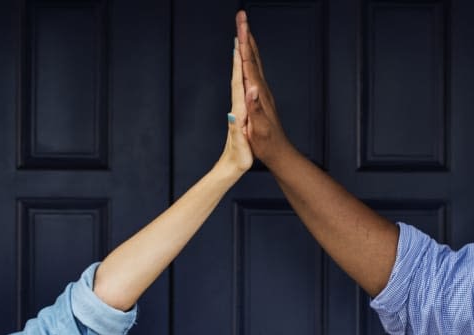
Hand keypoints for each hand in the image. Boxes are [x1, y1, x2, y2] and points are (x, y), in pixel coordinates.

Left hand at [221, 38, 252, 173]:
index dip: (238, 63)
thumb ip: (236, 128)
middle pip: (237, 73)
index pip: (238, 82)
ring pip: (239, 76)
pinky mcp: (241, 111)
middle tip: (240, 28)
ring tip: (241, 39)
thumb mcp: (239, 145)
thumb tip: (234, 110)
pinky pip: (242, 85)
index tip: (239, 43)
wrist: (229, 168)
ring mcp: (239, 107)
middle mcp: (237, 105)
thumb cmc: (237, 159)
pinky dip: (243, 72)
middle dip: (238, 51)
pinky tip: (244, 66)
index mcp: (239, 111)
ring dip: (240, 57)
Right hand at [235, 11, 293, 163]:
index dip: (242, 43)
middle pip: (252, 55)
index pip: (248, 63)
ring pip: (254, 60)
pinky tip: (246, 56)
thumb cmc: (267, 144)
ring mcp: (262, 91)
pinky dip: (249, 57)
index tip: (239, 26)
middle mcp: (261, 88)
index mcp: (257, 93)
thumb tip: (251, 89)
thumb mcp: (258, 129)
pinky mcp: (260, 96)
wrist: (279, 152)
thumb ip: (254, 109)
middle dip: (246, 34)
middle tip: (241, 16)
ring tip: (243, 28)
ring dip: (248, 42)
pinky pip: (254, 70)